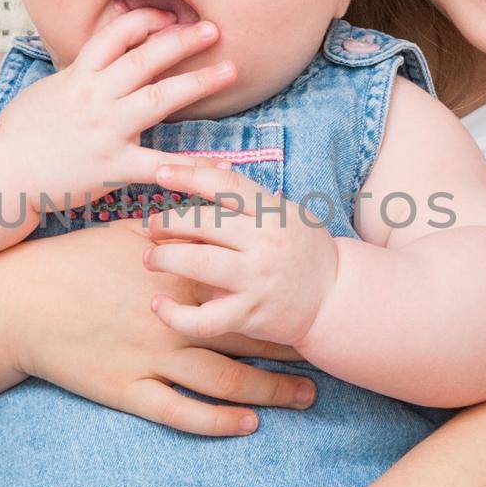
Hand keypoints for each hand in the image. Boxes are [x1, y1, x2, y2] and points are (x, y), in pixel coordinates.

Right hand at [0, 9, 235, 207]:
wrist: (0, 169)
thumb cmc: (24, 130)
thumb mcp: (53, 88)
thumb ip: (86, 70)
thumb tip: (113, 50)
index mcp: (80, 74)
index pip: (117, 33)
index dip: (148, 20)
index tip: (173, 16)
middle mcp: (95, 96)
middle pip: (145, 59)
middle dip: (183, 40)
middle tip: (215, 29)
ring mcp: (105, 130)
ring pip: (157, 99)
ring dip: (197, 82)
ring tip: (230, 70)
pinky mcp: (112, 165)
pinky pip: (158, 164)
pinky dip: (191, 165)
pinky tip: (221, 165)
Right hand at [0, 215, 319, 435]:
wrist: (19, 302)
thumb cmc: (72, 261)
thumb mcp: (125, 232)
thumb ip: (173, 224)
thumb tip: (207, 201)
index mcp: (178, 277)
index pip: (246, 290)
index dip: (285, 301)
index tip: (317, 306)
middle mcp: (173, 320)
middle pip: (248, 338)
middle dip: (292, 350)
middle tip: (329, 359)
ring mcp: (153, 359)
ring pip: (226, 382)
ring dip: (271, 392)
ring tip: (305, 397)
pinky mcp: (129, 390)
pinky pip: (184, 413)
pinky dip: (219, 422)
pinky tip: (247, 425)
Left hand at [141, 161, 338, 347]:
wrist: (336, 299)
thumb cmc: (305, 251)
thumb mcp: (287, 214)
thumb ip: (250, 198)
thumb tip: (210, 167)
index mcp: (272, 213)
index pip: (226, 184)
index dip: (189, 174)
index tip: (160, 172)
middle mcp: (264, 243)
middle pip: (202, 223)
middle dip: (166, 222)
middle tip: (149, 226)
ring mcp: (256, 280)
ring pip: (196, 264)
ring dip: (164, 259)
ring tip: (149, 259)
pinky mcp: (249, 314)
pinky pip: (203, 319)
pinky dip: (174, 314)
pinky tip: (158, 305)